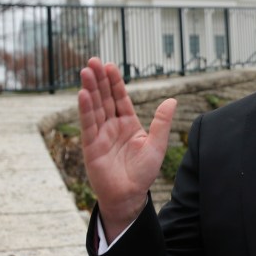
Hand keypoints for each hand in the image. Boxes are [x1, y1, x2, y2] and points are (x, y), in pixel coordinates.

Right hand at [78, 57, 176, 241]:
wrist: (130, 195)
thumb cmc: (143, 173)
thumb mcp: (157, 145)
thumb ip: (162, 122)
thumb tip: (173, 99)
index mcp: (129, 124)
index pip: (121, 98)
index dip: (115, 82)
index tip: (110, 65)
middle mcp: (113, 126)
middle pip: (105, 98)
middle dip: (100, 79)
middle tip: (93, 60)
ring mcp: (101, 134)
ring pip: (95, 107)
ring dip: (90, 89)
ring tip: (86, 70)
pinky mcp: (91, 146)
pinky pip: (88, 124)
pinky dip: (85, 109)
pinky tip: (83, 94)